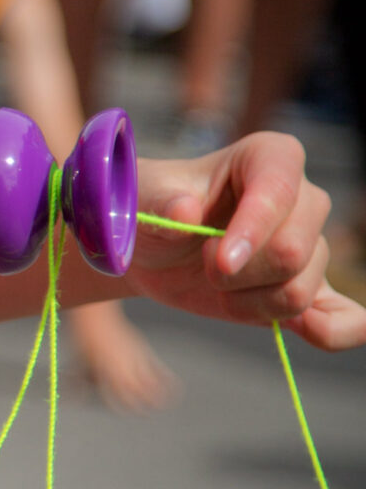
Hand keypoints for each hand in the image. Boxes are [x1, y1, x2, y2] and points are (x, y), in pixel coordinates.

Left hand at [68, 301, 177, 412]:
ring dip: (157, 400)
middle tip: (142, 411)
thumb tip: (73, 399)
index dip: (120, 409)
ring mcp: (135, 361)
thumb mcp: (77, 360)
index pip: (115, 402)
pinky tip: (175, 389)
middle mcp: (122, 371)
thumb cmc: (83, 335)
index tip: (122, 409)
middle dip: (140, 409)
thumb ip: (78, 382)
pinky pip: (161, 371)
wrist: (96, 311)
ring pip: (153, 389)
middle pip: (136, 400)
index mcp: (105, 376)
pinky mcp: (144, 350)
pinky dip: (170, 382)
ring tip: (160, 405)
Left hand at [130, 132, 365, 351]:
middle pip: (293, 250)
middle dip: (240, 273)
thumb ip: (160, 201)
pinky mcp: (311, 292)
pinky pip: (346, 318)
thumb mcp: (142, 195)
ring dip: (249, 303)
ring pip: (299, 290)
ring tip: (218, 286)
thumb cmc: (152, 207)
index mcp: (267, 156)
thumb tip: (186, 211)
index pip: (279, 187)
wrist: (155, 249)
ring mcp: (311, 246)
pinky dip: (336, 331)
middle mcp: (302, 198)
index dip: (254, 227)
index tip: (218, 262)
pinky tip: (306, 329)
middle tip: (205, 265)